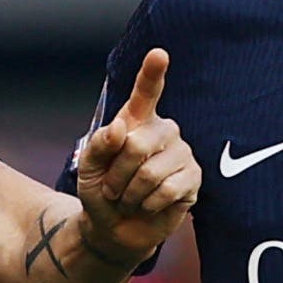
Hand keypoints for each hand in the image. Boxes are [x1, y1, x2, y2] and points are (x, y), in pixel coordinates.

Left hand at [75, 49, 200, 259]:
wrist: (114, 228)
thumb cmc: (101, 190)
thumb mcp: (88, 167)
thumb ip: (99, 145)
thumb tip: (120, 129)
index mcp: (137, 120)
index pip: (146, 92)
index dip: (152, 73)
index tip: (159, 54)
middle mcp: (164, 131)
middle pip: (137, 144)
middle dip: (116, 174)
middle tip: (113, 188)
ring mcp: (182, 153)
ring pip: (151, 172)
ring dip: (130, 194)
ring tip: (130, 198)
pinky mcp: (194, 179)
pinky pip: (167, 190)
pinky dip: (147, 204)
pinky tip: (147, 205)